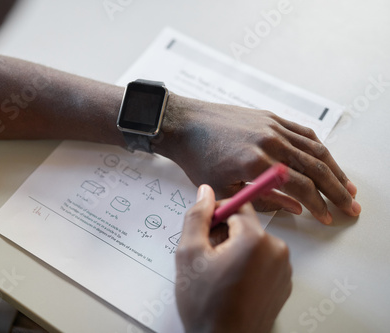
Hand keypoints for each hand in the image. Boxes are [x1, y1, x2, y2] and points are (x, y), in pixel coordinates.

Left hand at [156, 94, 360, 223]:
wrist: (185, 125)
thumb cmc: (198, 158)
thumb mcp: (224, 189)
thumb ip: (262, 200)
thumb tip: (295, 207)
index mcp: (256, 163)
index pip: (300, 187)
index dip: (318, 205)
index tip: (326, 217)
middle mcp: (270, 142)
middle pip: (316, 168)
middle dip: (336, 190)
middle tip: (350, 206)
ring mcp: (272, 126)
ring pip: (315, 148)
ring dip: (334, 169)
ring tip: (346, 186)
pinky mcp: (270, 117)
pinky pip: (303, 132)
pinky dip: (318, 147)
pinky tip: (326, 159)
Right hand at [175, 185, 291, 332]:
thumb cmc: (207, 305)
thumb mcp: (189, 254)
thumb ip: (197, 217)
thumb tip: (205, 193)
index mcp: (255, 239)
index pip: (237, 205)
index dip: (215, 213)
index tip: (204, 228)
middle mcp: (276, 251)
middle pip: (246, 225)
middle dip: (224, 234)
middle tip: (206, 256)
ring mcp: (283, 269)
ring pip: (254, 243)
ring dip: (235, 250)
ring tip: (217, 273)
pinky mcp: (283, 284)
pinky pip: (263, 261)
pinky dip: (247, 265)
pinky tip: (230, 283)